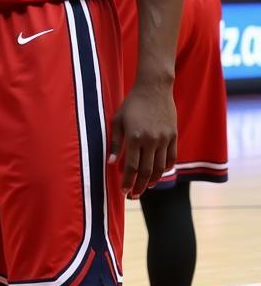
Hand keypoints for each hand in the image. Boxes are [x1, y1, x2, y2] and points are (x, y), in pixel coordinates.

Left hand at [109, 80, 176, 197]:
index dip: (127, 181)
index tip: (123, 191)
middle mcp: (151, 140)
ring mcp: (164, 139)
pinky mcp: (174, 137)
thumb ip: (115, 142)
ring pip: (160, 168)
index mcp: (134, 136)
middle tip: (133, 196)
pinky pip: (171, 159)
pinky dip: (165, 170)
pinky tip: (158, 175)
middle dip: (139, 187)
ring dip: (152, 181)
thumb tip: (112, 163)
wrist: (154, 89)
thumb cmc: (131, 104)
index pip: (132, 166)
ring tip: (145, 188)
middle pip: (147, 171)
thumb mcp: (118, 120)